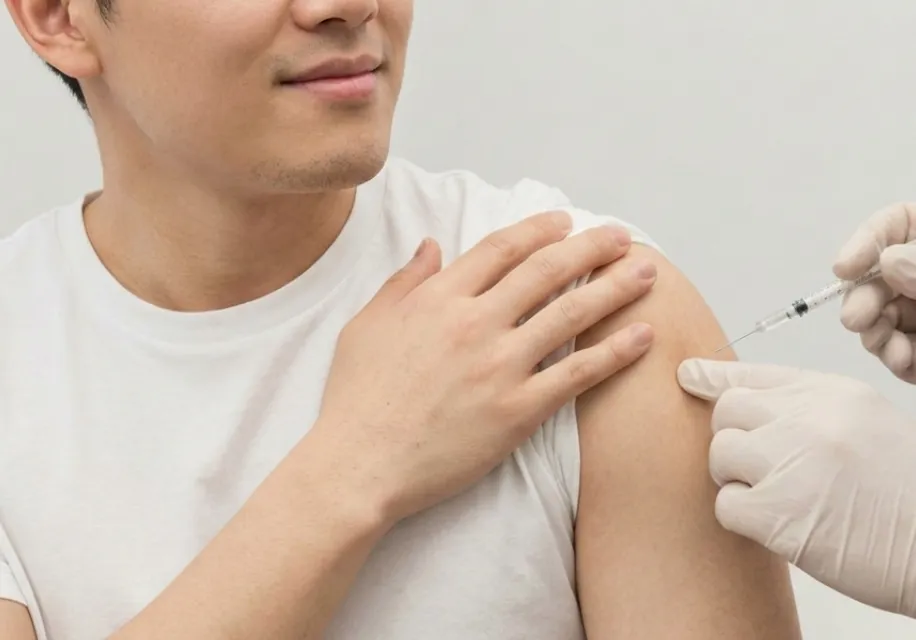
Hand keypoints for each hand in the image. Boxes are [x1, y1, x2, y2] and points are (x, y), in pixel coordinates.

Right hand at [314, 211, 656, 523]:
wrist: (360, 464)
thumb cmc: (357, 397)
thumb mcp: (367, 325)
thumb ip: (404, 281)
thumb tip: (432, 244)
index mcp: (438, 299)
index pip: (500, 249)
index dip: (538, 229)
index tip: (564, 221)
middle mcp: (475, 323)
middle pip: (546, 271)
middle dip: (590, 248)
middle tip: (621, 238)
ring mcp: (500, 366)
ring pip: (570, 314)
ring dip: (614, 288)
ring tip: (647, 273)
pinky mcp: (518, 410)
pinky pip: (577, 374)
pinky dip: (614, 352)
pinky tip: (642, 336)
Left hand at [678, 358, 915, 617]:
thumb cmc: (904, 493)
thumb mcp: (866, 424)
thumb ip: (808, 409)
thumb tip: (739, 400)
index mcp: (832, 395)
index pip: (755, 374)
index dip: (714, 376)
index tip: (688, 375)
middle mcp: (807, 419)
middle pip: (726, 411)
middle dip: (735, 439)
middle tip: (764, 469)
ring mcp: (790, 462)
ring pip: (720, 454)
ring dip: (737, 479)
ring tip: (780, 498)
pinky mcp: (777, 512)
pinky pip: (725, 504)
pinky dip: (743, 518)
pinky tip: (778, 525)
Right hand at [834, 203, 915, 381]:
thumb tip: (889, 261)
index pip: (894, 225)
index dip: (865, 243)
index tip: (845, 268)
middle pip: (879, 277)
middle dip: (863, 300)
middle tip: (855, 320)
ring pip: (883, 318)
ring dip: (876, 335)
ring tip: (888, 349)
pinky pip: (900, 352)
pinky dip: (897, 360)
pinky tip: (904, 363)